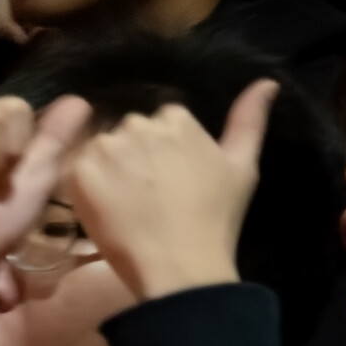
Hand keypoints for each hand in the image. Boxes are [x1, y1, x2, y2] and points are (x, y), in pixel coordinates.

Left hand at [68, 78, 277, 302]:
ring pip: (102, 147)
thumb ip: (249, 119)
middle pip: (130, 130)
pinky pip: (78, 168)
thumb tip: (267, 81)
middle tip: (150, 192)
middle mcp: (138, 123)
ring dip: (110, 167)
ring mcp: (106, 147)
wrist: (178, 263)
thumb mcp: (241, 166)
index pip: (162, 121)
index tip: (172, 178)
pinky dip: (88, 184)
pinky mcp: (80, 171)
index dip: (165, 151)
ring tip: (128, 201)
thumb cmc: (215, 217)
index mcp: (176, 118)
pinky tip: (108, 206)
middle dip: (137, 154)